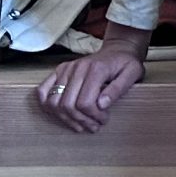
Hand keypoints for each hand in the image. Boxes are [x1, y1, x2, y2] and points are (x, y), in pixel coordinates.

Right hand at [35, 23, 150, 131]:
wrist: (118, 50)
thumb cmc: (126, 64)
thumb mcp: (132, 74)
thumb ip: (118, 89)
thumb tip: (102, 105)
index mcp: (96, 69)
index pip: (85, 102)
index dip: (93, 116)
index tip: (103, 120)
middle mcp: (77, 67)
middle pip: (68, 104)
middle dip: (81, 120)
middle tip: (93, 126)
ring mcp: (65, 69)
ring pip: (54, 102)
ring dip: (65, 118)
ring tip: (80, 124)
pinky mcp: (59, 70)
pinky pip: (43, 91)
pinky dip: (47, 106)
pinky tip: (61, 114)